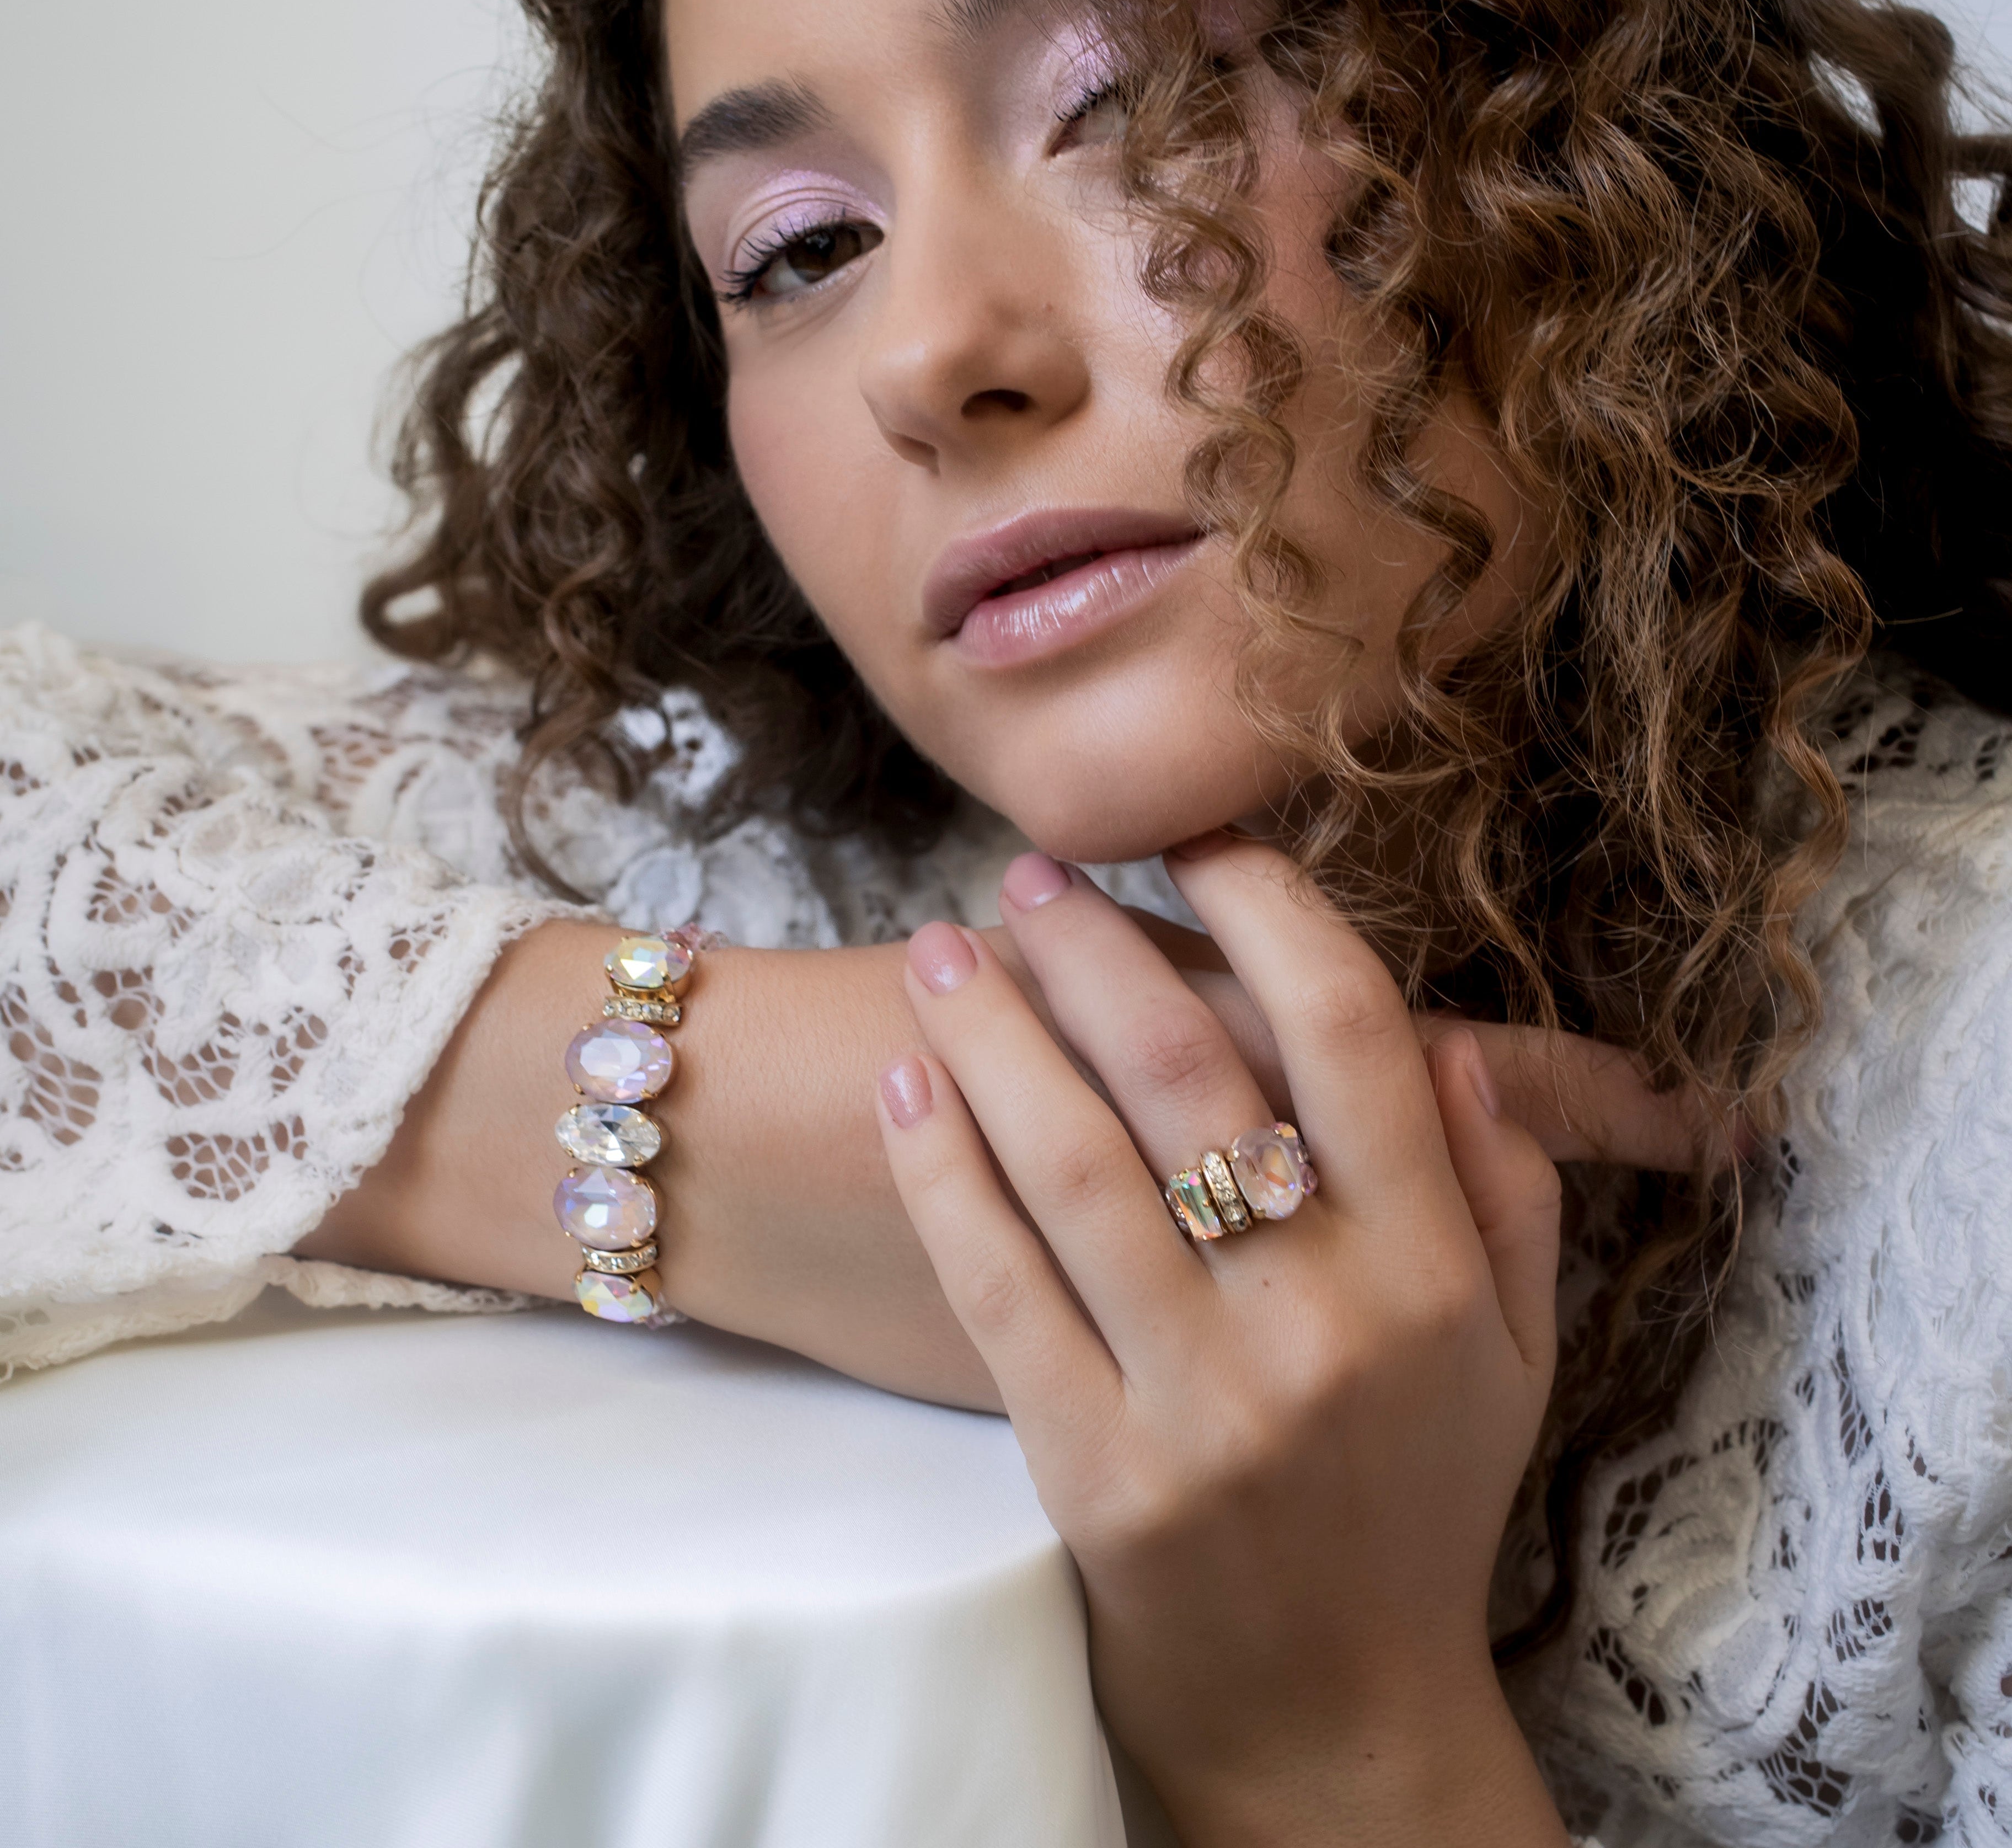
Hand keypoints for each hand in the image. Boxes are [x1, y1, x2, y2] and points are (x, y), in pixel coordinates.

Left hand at [876, 843, 1573, 1845]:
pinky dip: (944, 1172)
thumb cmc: (1416, 1509)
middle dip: (1094, 945)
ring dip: (989, 1032)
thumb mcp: (1511, 1356)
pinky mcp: (1091, 1469)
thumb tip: (1456, 1043)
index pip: (1350, 1032)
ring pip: (1074, 1163)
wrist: (1330, 1712)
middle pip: (1189, 1071)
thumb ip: (1504, 1195)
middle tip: (1027, 873)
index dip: (1268, 909)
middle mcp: (1323, 1321)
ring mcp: (1200, 1399)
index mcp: (1431, 1273)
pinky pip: (998, 1287)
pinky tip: (905, 1086)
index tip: (1199, 841)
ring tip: (936, 948)